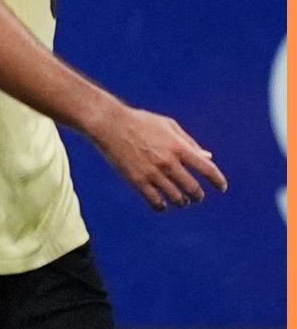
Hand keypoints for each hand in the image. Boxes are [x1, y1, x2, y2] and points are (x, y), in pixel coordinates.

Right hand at [87, 104, 226, 210]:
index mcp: (178, 147)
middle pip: (193, 188)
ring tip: (181, 200)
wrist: (109, 124)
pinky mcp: (137, 181)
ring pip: (176, 198)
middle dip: (198, 195)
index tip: (221, 187)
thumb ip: (189, 142)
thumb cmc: (141, 122)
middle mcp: (168, 162)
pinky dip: (162, 207)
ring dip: (182, 202)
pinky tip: (162, 204)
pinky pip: (155, 202)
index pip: (207, 170)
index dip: (218, 181)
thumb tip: (208, 158)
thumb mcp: (168, 125)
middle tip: (197, 196)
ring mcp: (152, 173)